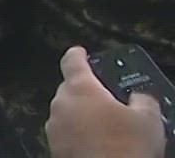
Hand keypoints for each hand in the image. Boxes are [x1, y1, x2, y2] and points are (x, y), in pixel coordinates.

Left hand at [47, 47, 165, 157]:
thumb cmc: (125, 148)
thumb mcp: (147, 119)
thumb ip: (143, 99)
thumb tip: (140, 98)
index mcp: (80, 89)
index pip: (72, 61)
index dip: (78, 54)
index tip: (80, 52)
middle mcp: (61, 104)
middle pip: (71, 88)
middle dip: (88, 92)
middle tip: (109, 101)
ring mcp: (54, 126)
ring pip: (67, 112)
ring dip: (82, 114)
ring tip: (107, 127)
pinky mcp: (53, 146)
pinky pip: (66, 131)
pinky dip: (78, 132)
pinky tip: (97, 142)